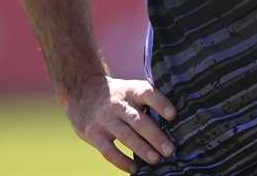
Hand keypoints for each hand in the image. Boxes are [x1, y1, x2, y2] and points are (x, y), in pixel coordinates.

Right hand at [63, 75, 177, 172]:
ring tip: (156, 160)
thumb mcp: (130, 89)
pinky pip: (108, 151)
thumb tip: (175, 122)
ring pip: (125, 136)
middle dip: (155, 136)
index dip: (161, 103)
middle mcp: (118, 104)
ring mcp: (105, 119)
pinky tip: (134, 169)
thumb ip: (147, 102)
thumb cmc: (117, 95)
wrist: (81, 90)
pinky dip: (121, 162)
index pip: (148, 93)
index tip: (173, 115)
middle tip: (170, 150)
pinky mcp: (94, 134)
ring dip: (142, 149)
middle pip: (139, 120)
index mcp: (131, 90)